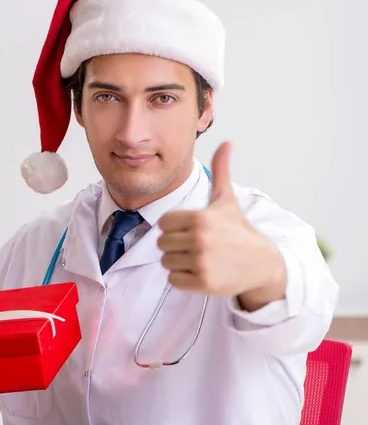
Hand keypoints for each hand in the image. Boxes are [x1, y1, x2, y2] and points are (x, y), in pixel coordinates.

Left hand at [157, 142, 285, 309]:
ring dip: (178, 262)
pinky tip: (200, 272)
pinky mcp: (203, 282)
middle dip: (175, 245)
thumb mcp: (227, 200)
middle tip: (196, 246)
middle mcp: (199, 239)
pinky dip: (183, 278)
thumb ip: (221, 171)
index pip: (163, 223)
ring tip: (199, 258)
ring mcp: (201, 262)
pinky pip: (173, 280)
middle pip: (161, 243)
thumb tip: (227, 141)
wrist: (262, 263)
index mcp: (199, 217)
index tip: (191, 229)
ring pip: (166, 262)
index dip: (174, 227)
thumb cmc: (238, 230)